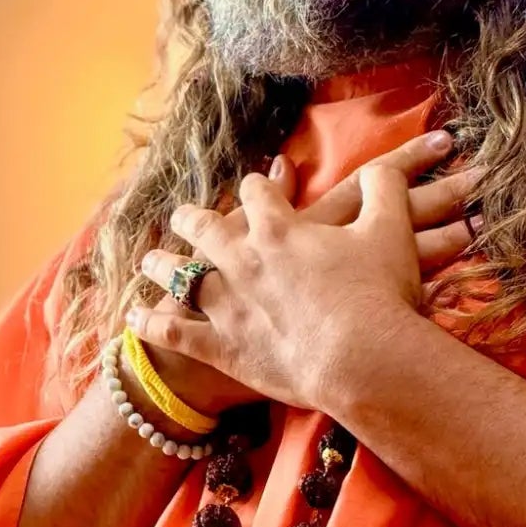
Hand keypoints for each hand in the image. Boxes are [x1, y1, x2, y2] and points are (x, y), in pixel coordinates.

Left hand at [130, 147, 473, 416]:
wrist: (363, 358)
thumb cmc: (379, 294)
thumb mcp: (390, 229)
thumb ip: (384, 189)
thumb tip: (382, 168)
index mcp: (279, 228)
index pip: (258, 192)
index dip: (259, 188)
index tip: (259, 189)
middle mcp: (242, 259)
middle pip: (205, 227)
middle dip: (194, 220)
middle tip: (183, 217)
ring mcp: (225, 303)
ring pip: (180, 276)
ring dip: (162, 266)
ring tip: (150, 262)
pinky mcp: (220, 346)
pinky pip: (174, 332)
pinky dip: (152, 324)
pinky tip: (135, 318)